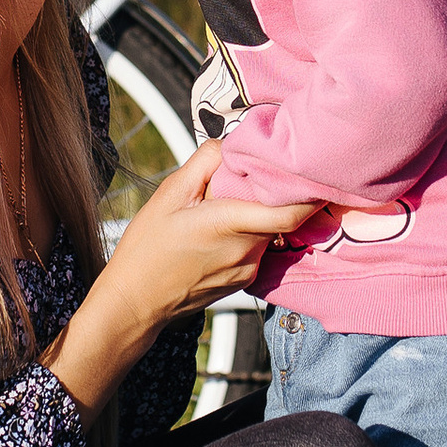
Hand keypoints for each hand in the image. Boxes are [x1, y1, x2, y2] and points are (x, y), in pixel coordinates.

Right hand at [110, 139, 309, 322]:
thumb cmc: (147, 247)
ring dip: (256, 213)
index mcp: (231, 223)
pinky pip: (256, 247)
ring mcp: (248, 269)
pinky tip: (218, 231)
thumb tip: (234, 145)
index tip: (309, 171)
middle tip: (251, 176)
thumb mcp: (169, 193)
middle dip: (271, 193)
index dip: (310, 191)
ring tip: (224, 206)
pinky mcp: (244, 281)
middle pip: (280, 214)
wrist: (136, 302)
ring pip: (268, 230)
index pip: (292, 211)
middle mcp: (248, 250)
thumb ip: (206, 161)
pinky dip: (247, 233)